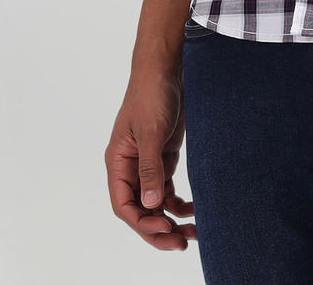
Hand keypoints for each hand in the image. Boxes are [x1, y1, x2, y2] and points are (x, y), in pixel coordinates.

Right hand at [105, 69, 196, 250]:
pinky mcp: (164, 157)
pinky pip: (168, 189)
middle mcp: (130, 167)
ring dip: (172, 220)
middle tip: (180, 244)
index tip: (164, 229)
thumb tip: (150, 205)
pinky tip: (194, 211)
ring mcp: (148, 163)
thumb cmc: (151, 95)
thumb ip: (150, 169)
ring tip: (193, 234)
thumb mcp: (150, 132)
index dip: (141, 222)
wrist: (166, 68)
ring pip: (156, 203)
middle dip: (158, 229)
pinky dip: (179, 203)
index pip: (123, 204)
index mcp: (118, 163)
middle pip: (140, 209)